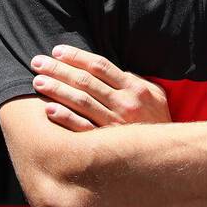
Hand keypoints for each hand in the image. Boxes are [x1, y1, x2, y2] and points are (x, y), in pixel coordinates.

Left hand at [30, 45, 171, 130]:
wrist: (169, 155)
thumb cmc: (158, 120)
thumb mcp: (155, 94)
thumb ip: (135, 79)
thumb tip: (110, 69)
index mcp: (135, 88)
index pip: (100, 66)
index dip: (76, 56)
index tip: (57, 51)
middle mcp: (125, 103)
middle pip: (85, 81)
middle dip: (59, 69)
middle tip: (37, 63)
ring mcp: (116, 124)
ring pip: (81, 102)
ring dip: (57, 89)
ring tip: (38, 82)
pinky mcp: (108, 144)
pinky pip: (82, 128)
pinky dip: (65, 118)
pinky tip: (48, 109)